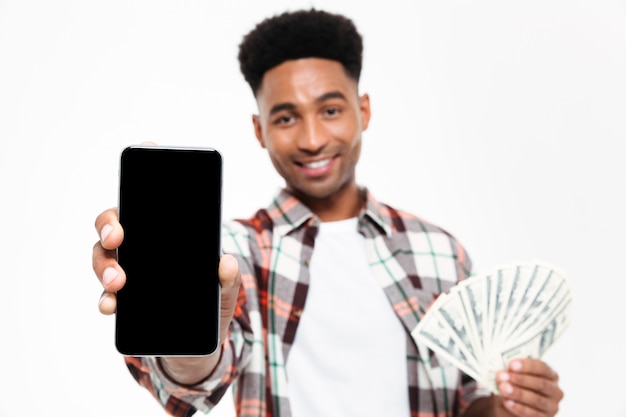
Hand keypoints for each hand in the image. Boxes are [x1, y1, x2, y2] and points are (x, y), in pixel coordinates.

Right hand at [92, 207, 241, 382]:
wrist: (201, 343)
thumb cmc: (211, 303)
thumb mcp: (224, 291)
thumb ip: (229, 278)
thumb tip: (228, 263)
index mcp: (162, 240)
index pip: (132, 217)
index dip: (116, 219)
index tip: (118, 232)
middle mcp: (140, 254)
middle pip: (110, 239)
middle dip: (107, 245)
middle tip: (116, 253)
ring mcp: (129, 278)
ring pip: (104, 264)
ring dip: (104, 271)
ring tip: (115, 285)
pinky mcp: (124, 304)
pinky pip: (107, 297)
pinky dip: (105, 301)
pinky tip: (109, 307)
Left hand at [495, 358, 562, 416]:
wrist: (509, 403)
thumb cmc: (513, 384)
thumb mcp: (514, 375)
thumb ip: (511, 371)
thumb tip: (503, 369)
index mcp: (550, 374)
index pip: (542, 367)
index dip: (527, 366)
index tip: (511, 364)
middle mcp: (555, 390)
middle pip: (540, 384)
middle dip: (520, 379)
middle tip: (502, 376)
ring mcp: (551, 407)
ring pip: (537, 400)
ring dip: (518, 393)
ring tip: (503, 388)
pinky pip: (532, 414)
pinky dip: (518, 407)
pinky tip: (507, 401)